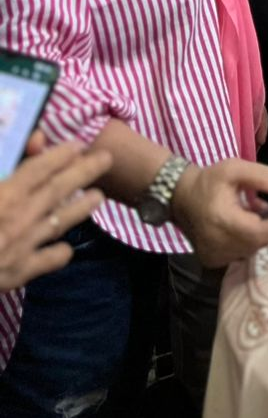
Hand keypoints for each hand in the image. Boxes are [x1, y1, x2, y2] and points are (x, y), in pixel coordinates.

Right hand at [0, 135, 111, 290]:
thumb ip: (1, 165)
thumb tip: (27, 149)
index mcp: (5, 195)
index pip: (39, 168)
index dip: (60, 154)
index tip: (78, 144)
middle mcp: (20, 217)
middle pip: (59, 188)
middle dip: (85, 171)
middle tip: (107, 158)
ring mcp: (23, 246)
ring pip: (61, 221)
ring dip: (82, 207)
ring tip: (99, 197)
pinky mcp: (19, 273)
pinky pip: (48, 261)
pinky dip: (59, 252)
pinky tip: (65, 248)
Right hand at [170, 159, 267, 266]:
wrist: (180, 196)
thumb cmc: (209, 181)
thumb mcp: (235, 169)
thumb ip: (262, 176)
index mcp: (223, 220)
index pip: (259, 233)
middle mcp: (217, 243)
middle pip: (257, 244)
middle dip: (266, 229)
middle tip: (264, 212)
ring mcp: (213, 256)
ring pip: (249, 251)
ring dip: (255, 236)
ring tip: (249, 217)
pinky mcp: (210, 261)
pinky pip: (237, 256)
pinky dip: (244, 244)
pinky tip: (238, 228)